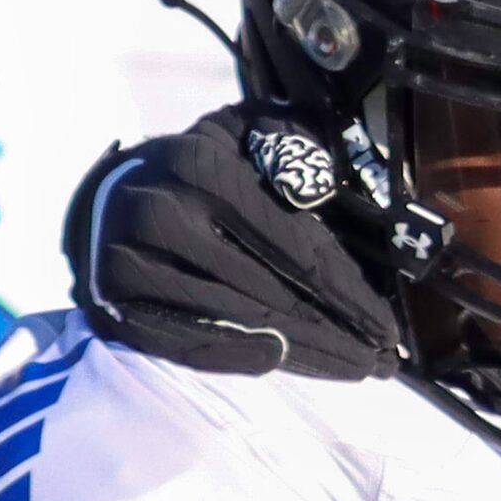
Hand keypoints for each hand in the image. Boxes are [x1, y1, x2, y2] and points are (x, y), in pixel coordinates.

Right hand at [64, 106, 399, 381]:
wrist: (112, 190)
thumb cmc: (205, 164)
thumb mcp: (247, 132)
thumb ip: (289, 145)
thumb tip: (317, 187)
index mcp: (202, 167)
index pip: (294, 246)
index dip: (348, 292)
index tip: (388, 327)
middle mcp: (161, 215)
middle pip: (270, 292)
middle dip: (336, 332)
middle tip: (382, 362)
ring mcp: (129, 263)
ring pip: (236, 321)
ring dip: (302, 352)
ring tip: (351, 369)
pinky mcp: (112, 303)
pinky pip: (184, 343)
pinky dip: (236, 357)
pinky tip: (280, 362)